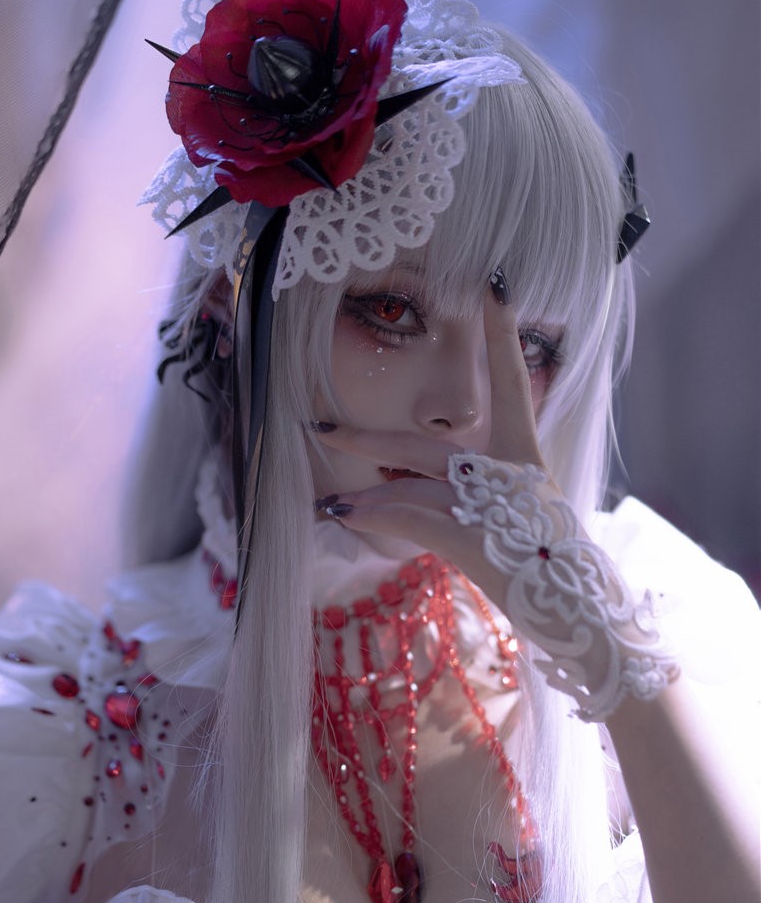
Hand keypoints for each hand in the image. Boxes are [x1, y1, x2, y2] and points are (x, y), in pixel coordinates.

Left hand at [313, 299, 557, 608]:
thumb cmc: (553, 570)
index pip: (512, 384)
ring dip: (364, 492)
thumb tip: (398, 494)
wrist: (583, 617)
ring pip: (410, 484)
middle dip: (367, 437)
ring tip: (325, 500)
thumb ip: (469, 499)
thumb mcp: (517, 523)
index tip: (495, 286)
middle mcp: (510, 472)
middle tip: (319, 426)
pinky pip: (410, 517)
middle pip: (425, 446)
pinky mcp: (474, 537)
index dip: (502, 335)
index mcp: (528, 458)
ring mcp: (492, 504)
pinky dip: (373, 514)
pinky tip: (341, 511)